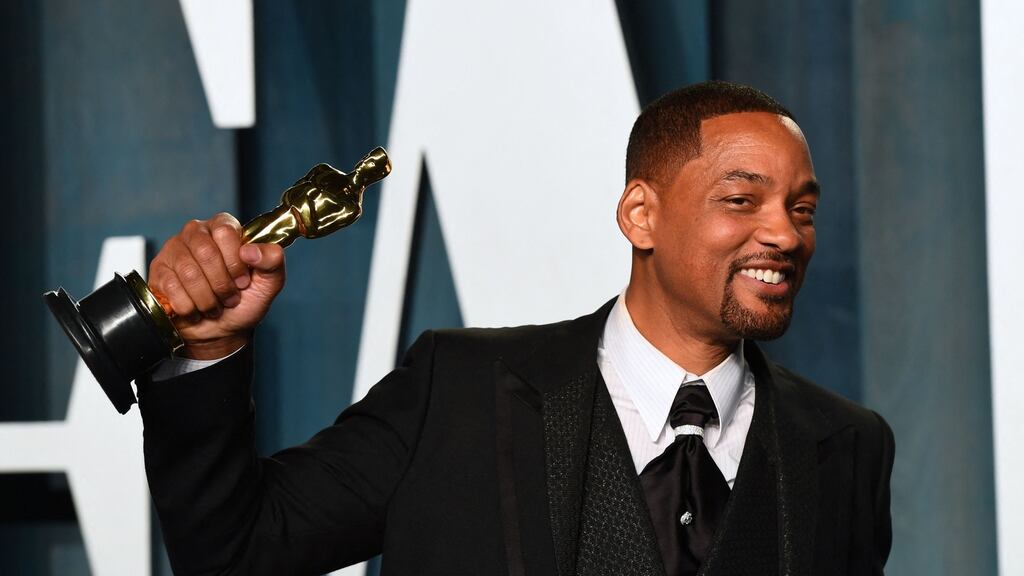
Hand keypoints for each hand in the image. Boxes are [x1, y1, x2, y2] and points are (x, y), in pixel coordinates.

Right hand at [148, 213, 285, 358]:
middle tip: (230, 298)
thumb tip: (251, 251)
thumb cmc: (244, 301)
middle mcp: (197, 232)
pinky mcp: (159, 270)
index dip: (236, 262)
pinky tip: (195, 309)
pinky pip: (171, 287)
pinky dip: (189, 306)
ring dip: (207, 299)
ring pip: (188, 272)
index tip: (243, 281)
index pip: (226, 231)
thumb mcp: (268, 283)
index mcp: (224, 227)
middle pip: (205, 251)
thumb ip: (272, 262)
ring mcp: (174, 249)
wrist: (220, 330)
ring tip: (214, 306)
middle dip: (221, 284)